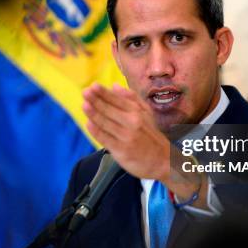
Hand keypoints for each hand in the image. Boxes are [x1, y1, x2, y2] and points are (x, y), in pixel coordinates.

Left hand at [82, 83, 208, 209]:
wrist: (163, 161)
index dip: (104, 93)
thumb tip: (114, 86)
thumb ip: (131, 99)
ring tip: (84, 104)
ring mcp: (126, 137)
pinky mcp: (121, 150)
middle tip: (85, 92)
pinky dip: (96, 131)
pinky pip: (105, 139)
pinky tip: (88, 123)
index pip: (117, 100)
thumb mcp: (146, 113)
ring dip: (93, 113)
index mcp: (137, 112)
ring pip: (106, 123)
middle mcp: (132, 122)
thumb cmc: (151, 136)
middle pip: (109, 110)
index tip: (92, 86)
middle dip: (95, 100)